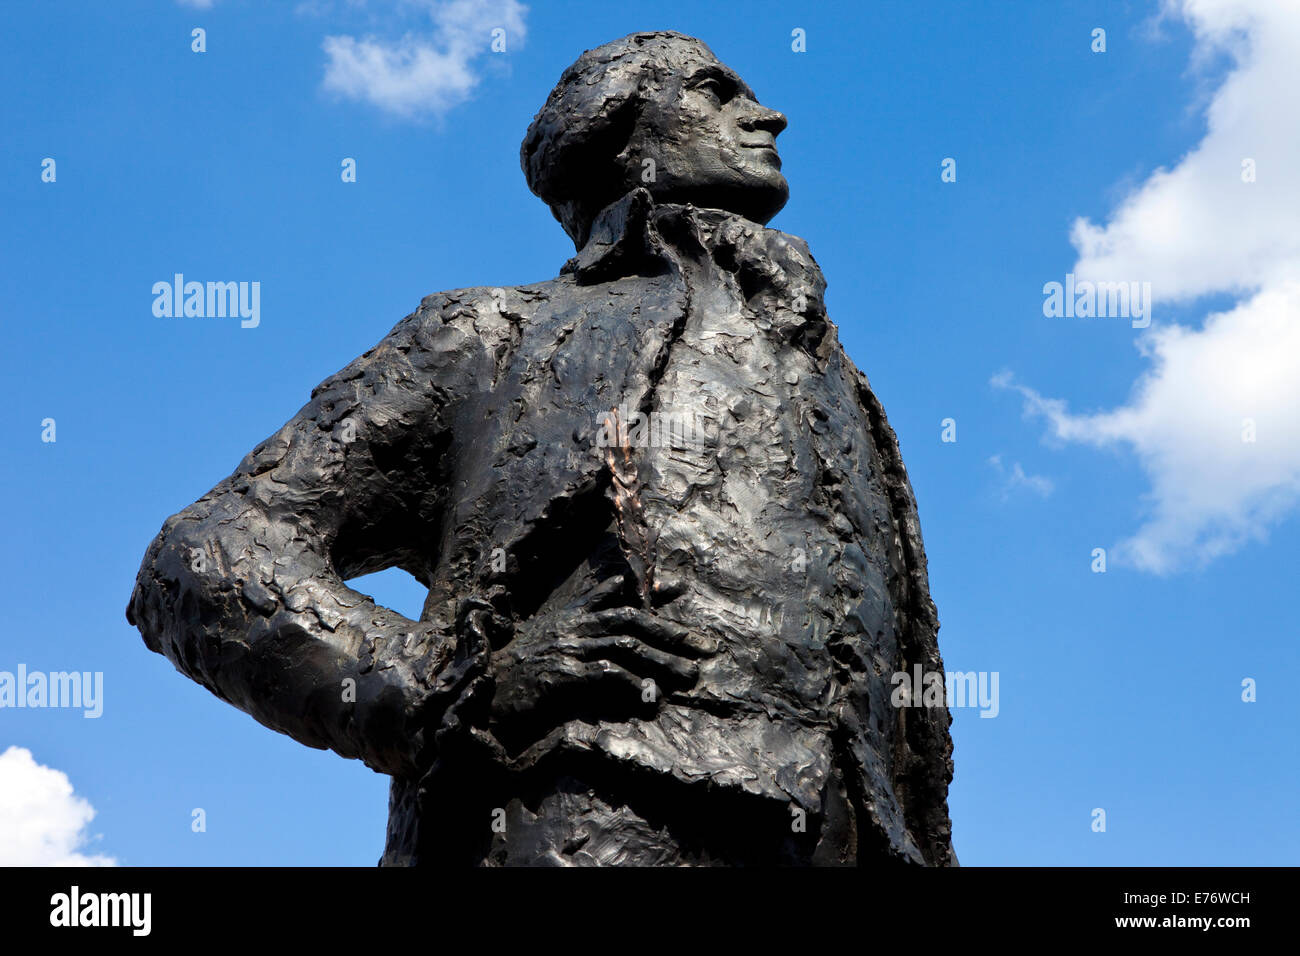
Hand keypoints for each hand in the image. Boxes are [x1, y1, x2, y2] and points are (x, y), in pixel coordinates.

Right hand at [486, 581, 715, 750]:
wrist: (485, 692)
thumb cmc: (520, 668)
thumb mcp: (551, 636)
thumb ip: (582, 616)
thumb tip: (614, 593)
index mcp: (572, 616)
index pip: (617, 596)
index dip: (650, 591)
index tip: (683, 587)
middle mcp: (574, 626)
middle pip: (632, 621)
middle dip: (671, 632)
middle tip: (705, 646)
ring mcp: (568, 648)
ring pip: (626, 647)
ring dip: (663, 661)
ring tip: (691, 675)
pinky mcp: (562, 675)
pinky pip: (605, 674)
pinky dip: (632, 683)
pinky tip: (652, 694)